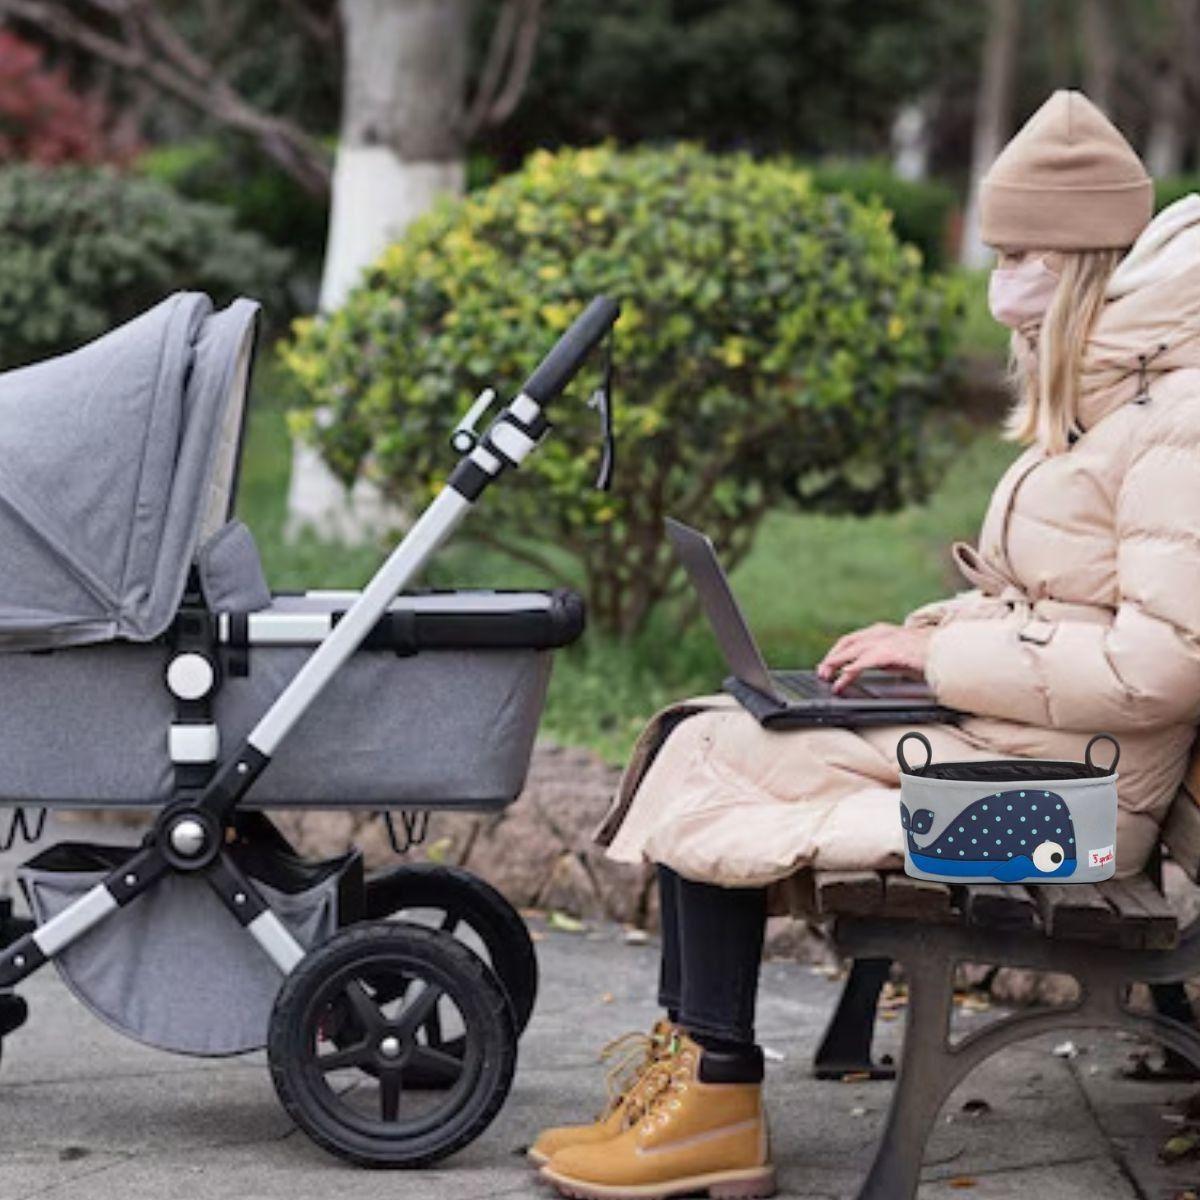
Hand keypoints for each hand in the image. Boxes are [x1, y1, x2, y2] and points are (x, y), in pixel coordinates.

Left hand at [816, 622, 932, 693]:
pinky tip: (842, 680)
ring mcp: (885, 641)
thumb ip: (882, 659)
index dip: (837, 652)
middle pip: (847, 643)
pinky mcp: (890, 652)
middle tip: (821, 673)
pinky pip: (863, 663)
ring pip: (851, 651)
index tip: (828, 664)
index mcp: (882, 631)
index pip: (852, 640)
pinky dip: (849, 672)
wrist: (949, 652)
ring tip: (826, 677)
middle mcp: (881, 633)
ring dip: (835, 664)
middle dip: (832, 658)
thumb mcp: (899, 655)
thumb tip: (862, 668)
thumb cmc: (928, 655)